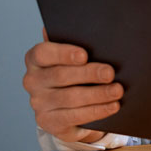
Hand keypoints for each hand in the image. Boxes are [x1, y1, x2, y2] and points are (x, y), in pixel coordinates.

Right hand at [22, 29, 123, 143]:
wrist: (67, 105)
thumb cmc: (73, 71)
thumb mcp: (71, 57)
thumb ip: (75, 44)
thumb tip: (89, 28)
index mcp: (35, 59)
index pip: (43, 53)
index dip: (63, 53)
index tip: (84, 55)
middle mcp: (32, 81)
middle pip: (60, 76)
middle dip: (89, 74)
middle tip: (110, 73)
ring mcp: (39, 104)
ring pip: (70, 98)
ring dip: (97, 94)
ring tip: (117, 91)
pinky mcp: (50, 122)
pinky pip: (75, 117)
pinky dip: (97, 111)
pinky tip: (112, 106)